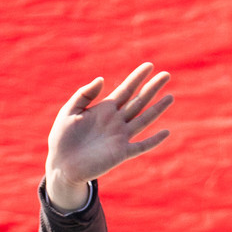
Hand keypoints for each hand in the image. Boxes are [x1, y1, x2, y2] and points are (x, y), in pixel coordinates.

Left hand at [45, 65, 171, 210]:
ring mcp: (120, 137)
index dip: (137, 77)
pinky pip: (141, 146)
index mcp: (105, 109)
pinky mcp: (120, 153)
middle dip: (152, 88)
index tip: (149, 65)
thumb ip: (84, 95)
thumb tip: (101, 79)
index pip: (126, 90)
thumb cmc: (62, 139)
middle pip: (139, 101)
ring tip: (170, 97)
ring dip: (157, 109)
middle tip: (166, 75)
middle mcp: (116, 121)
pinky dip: (154, 140)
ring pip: (144, 120)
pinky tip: (165, 132)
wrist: (61, 166)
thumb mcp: (69, 112)